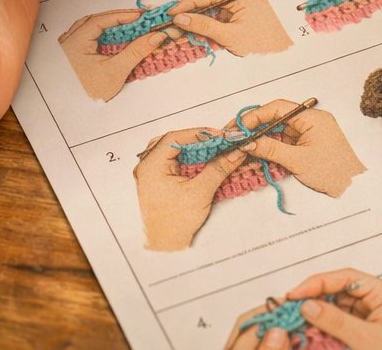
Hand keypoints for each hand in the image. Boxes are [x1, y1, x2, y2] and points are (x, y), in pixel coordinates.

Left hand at [59, 11, 174, 100]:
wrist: (75, 111)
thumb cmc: (90, 92)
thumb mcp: (115, 71)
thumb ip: (135, 52)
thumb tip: (154, 37)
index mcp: (75, 41)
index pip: (101, 20)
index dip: (122, 16)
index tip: (140, 15)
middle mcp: (70, 39)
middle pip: (98, 20)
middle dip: (120, 18)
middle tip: (140, 18)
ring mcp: (71, 44)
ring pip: (94, 26)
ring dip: (113, 24)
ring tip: (132, 24)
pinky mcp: (75, 50)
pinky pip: (91, 34)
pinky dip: (106, 32)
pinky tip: (118, 34)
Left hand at [134, 126, 247, 250]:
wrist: (165, 247)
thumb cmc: (175, 225)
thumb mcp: (200, 193)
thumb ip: (218, 169)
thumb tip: (234, 152)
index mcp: (151, 164)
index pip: (176, 138)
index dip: (200, 134)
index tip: (220, 135)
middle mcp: (147, 164)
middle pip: (175, 141)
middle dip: (199, 140)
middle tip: (220, 140)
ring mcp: (151, 171)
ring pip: (174, 150)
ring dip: (195, 148)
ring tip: (215, 149)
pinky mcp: (158, 178)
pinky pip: (173, 160)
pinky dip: (189, 158)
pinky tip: (203, 160)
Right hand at [172, 0, 291, 54]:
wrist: (287, 61)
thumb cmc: (264, 48)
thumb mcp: (230, 36)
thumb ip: (204, 26)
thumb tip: (182, 18)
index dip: (189, 2)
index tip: (174, 11)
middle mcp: (245, 0)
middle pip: (212, 1)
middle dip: (194, 12)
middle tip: (176, 22)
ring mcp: (246, 10)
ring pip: (217, 12)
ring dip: (202, 22)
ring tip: (186, 32)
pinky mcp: (246, 21)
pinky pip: (224, 20)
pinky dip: (213, 28)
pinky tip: (202, 36)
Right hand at [240, 99, 364, 197]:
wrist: (357, 193)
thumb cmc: (333, 174)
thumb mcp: (299, 161)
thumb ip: (271, 149)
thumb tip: (247, 142)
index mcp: (312, 117)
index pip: (278, 108)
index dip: (256, 116)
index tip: (239, 126)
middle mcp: (311, 122)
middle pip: (277, 119)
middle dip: (256, 129)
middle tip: (236, 137)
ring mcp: (310, 134)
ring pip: (280, 133)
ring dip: (263, 141)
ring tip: (243, 148)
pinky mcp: (309, 147)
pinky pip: (286, 144)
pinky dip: (273, 150)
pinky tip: (258, 155)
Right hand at [278, 270, 381, 349]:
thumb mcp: (369, 341)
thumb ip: (337, 321)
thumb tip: (306, 305)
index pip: (347, 277)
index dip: (318, 282)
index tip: (295, 294)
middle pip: (344, 292)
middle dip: (318, 299)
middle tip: (292, 309)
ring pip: (345, 310)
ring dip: (324, 315)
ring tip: (300, 322)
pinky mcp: (379, 337)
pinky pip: (351, 327)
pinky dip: (334, 330)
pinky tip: (318, 334)